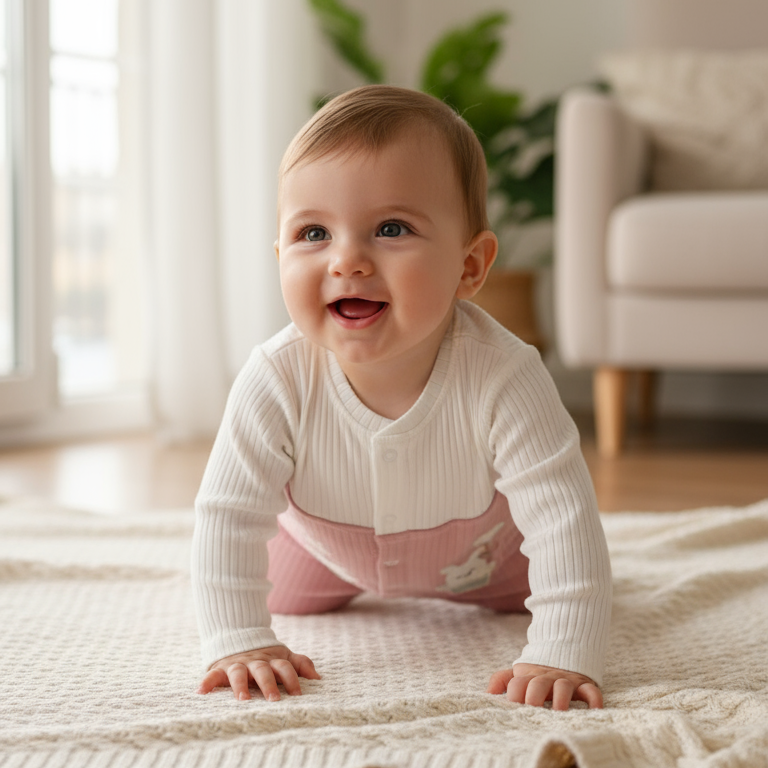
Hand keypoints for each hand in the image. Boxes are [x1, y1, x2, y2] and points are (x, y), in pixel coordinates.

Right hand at [197, 645, 320, 700]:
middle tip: (274, 700)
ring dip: (241, 685)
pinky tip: (201, 692)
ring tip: (243, 699)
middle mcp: (255, 661)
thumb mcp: (284, 657)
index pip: (285, 667)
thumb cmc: (266, 657)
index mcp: (272, 659)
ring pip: (239, 672)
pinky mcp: (220, 668)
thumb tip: (318, 678)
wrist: (239, 638)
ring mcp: (237, 664)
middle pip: (263, 670)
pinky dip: (207, 682)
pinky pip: (212, 674)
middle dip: (268, 684)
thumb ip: (301, 664)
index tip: (298, 695)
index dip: (292, 679)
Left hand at [487, 663, 602, 709]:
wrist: (565, 651)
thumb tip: (487, 693)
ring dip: (560, 698)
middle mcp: (547, 678)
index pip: (518, 683)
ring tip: (558, 711)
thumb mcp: (519, 673)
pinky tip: (594, 710)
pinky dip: (594, 699)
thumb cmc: (538, 672)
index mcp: (529, 676)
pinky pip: (591, 690)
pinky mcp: (584, 684)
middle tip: (532, 709)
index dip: (514, 694)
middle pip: (538, 685)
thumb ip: (502, 679)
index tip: (513, 707)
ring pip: (563, 687)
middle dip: (534, 697)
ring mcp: (566, 680)